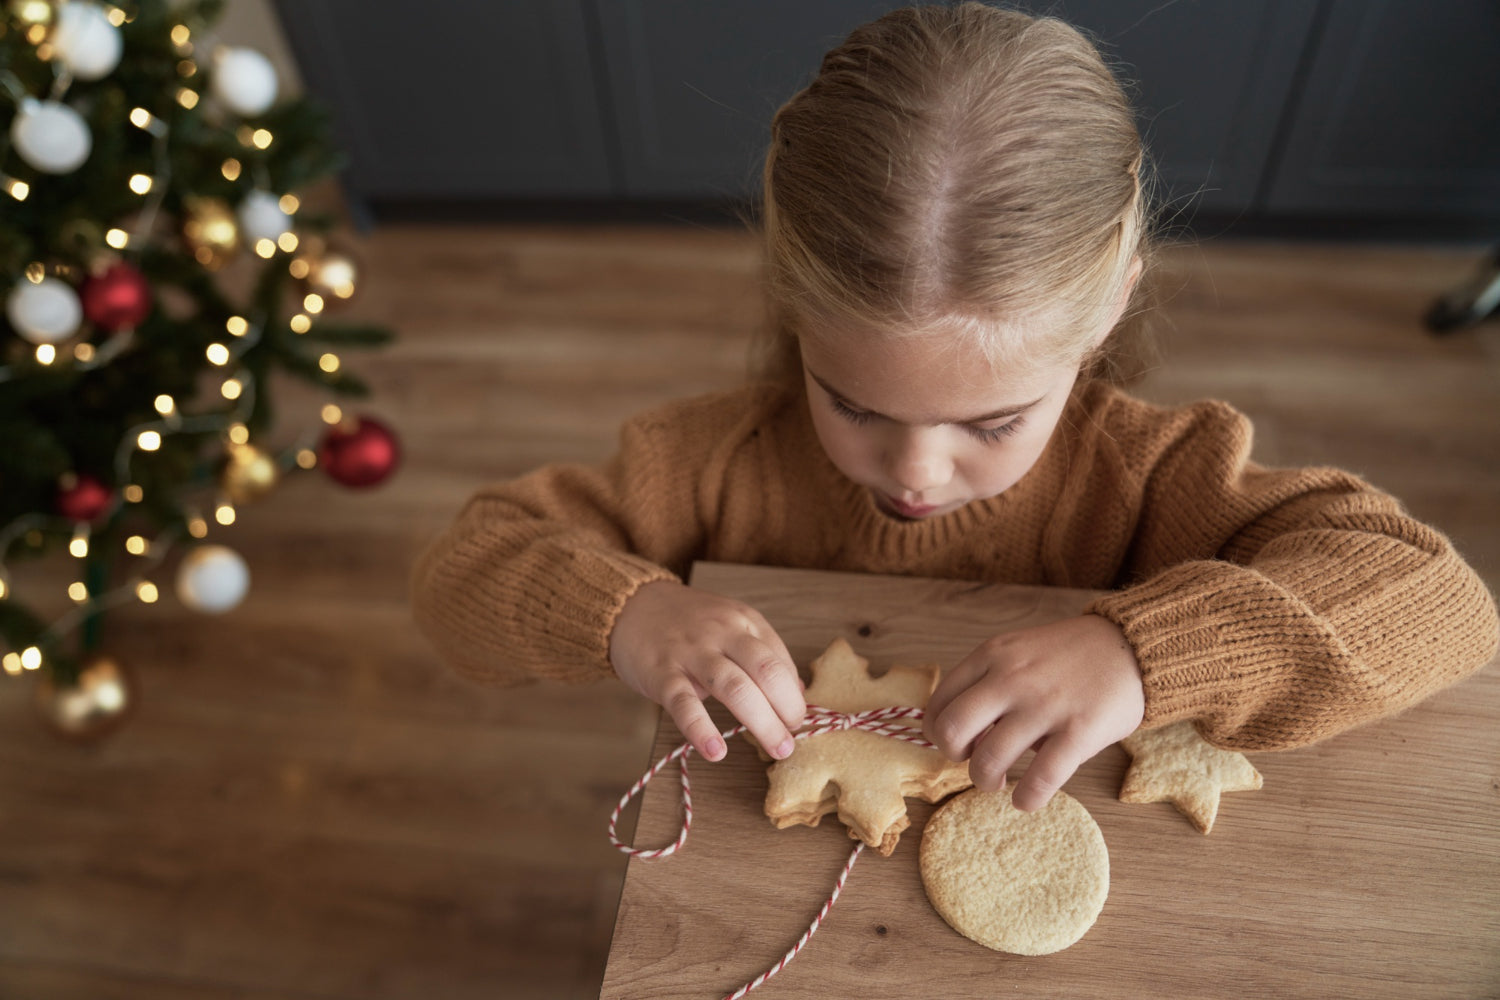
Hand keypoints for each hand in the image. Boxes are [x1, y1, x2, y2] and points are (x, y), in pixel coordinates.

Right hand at [609, 580, 805, 762]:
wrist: (631, 606)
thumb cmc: (688, 624)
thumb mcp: (731, 626)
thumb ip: (764, 655)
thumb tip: (799, 692)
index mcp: (744, 622)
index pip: (780, 661)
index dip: (794, 696)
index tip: (796, 721)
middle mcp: (723, 633)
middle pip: (766, 672)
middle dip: (787, 709)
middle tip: (792, 739)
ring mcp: (692, 652)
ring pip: (734, 687)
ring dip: (761, 722)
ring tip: (776, 748)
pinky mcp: (662, 673)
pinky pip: (684, 704)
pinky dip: (701, 729)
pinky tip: (715, 751)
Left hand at [922, 614, 1143, 811]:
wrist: (1130, 647)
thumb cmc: (1068, 656)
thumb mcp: (1018, 651)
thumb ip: (987, 682)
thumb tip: (959, 732)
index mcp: (992, 656)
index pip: (939, 703)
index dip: (937, 732)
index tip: (955, 743)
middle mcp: (1011, 679)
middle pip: (952, 732)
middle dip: (954, 757)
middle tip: (973, 761)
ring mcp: (1044, 705)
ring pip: (988, 761)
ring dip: (986, 782)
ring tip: (999, 782)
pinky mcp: (1078, 732)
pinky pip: (1039, 779)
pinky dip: (1026, 799)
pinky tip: (1027, 799)